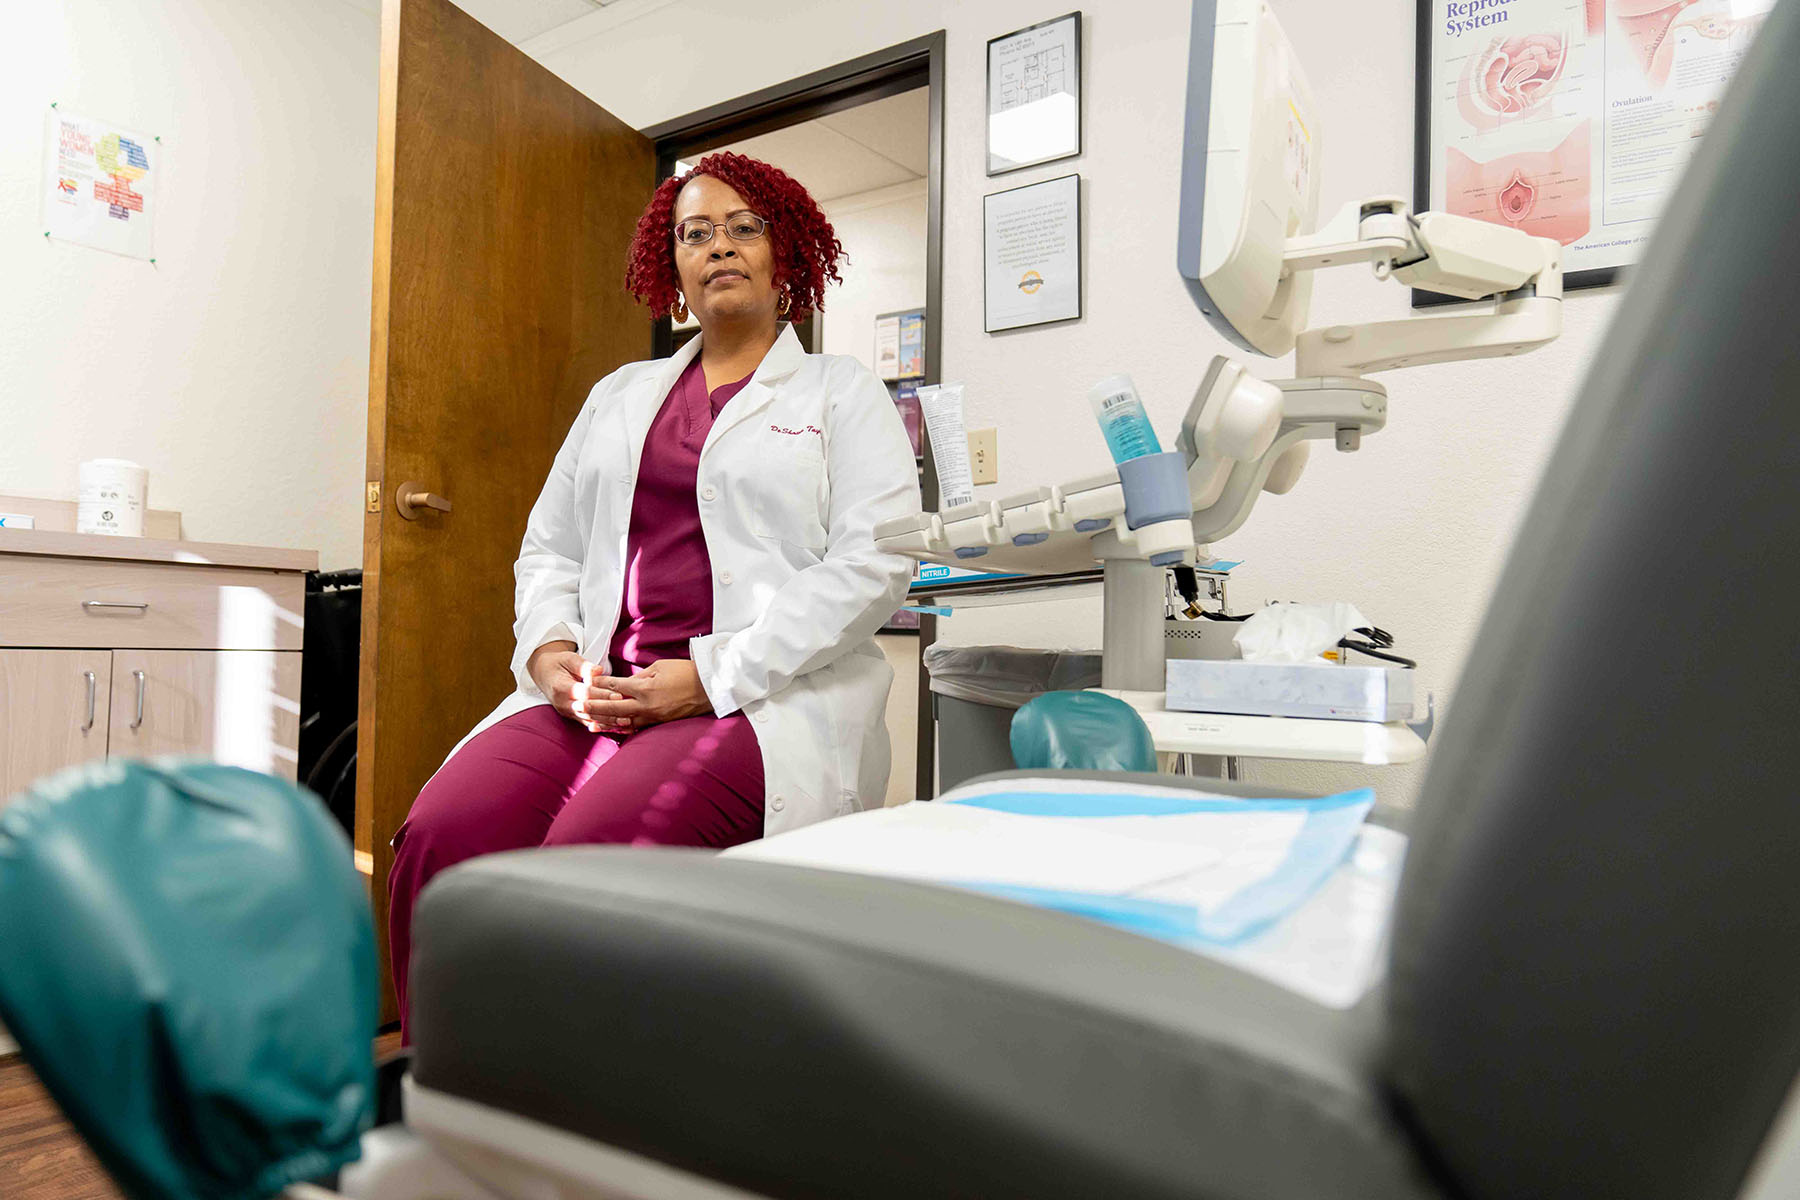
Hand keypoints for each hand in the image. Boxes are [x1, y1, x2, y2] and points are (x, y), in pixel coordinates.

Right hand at [527, 642, 622, 733]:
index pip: (584, 693)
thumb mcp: (569, 658)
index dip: (602, 695)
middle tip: (627, 713)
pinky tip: (616, 727)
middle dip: (608, 712)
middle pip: (588, 710)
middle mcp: (563, 703)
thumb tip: (598, 670)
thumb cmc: (559, 663)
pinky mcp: (572, 716)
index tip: (618, 695)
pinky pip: (587, 723)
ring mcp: (567, 712)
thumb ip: (583, 665)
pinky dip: (602, 726)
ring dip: (608, 722)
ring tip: (626, 723)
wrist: (543, 673)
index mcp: (561, 687)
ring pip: (589, 719)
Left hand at [583, 659, 713, 731]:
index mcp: (645, 687)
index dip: (598, 683)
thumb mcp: (660, 667)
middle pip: (612, 706)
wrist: (709, 687)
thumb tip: (625, 682)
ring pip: (621, 721)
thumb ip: (640, 676)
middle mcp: (645, 704)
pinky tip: (609, 729)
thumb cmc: (686, 672)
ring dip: (603, 720)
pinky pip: (635, 727)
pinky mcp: (658, 723)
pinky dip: (620, 728)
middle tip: (576, 704)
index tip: (585, 681)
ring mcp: (652, 716)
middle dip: (592, 705)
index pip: (614, 685)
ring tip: (586, 720)